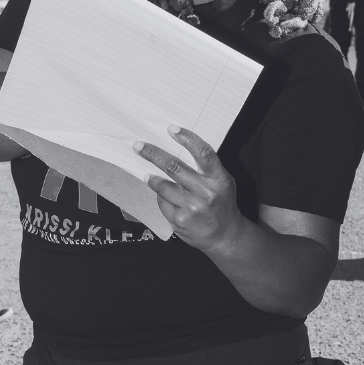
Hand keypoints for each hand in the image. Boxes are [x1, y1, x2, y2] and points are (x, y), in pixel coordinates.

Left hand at [134, 126, 241, 251]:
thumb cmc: (222, 204)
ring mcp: (192, 207)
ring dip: (153, 179)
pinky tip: (170, 201)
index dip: (188, 139)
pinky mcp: (180, 219)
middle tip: (138, 146)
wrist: (224, 236)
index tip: (172, 129)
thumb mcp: (223, 183)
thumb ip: (208, 168)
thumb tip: (179, 148)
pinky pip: (162, 202)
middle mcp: (206, 193)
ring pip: (163, 186)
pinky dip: (162, 198)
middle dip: (153, 154)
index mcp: (219, 180)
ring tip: (150, 176)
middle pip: (174, 167)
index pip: (203, 154)